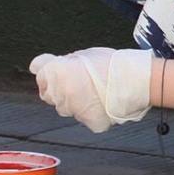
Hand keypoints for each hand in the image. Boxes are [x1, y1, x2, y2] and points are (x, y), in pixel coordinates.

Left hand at [28, 48, 153, 132]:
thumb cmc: (113, 63)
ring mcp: (70, 109)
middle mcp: (58, 91)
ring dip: (73, 101)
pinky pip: (81, 117)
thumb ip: (66, 62)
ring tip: (94, 92)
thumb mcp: (85, 53)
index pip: (39, 70)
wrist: (134, 80)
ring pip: (64, 107)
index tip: (55, 69)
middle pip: (48, 92)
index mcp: (56, 71)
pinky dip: (89, 112)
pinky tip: (101, 102)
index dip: (48, 69)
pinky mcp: (84, 121)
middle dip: (59, 87)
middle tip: (80, 81)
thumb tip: (59, 65)